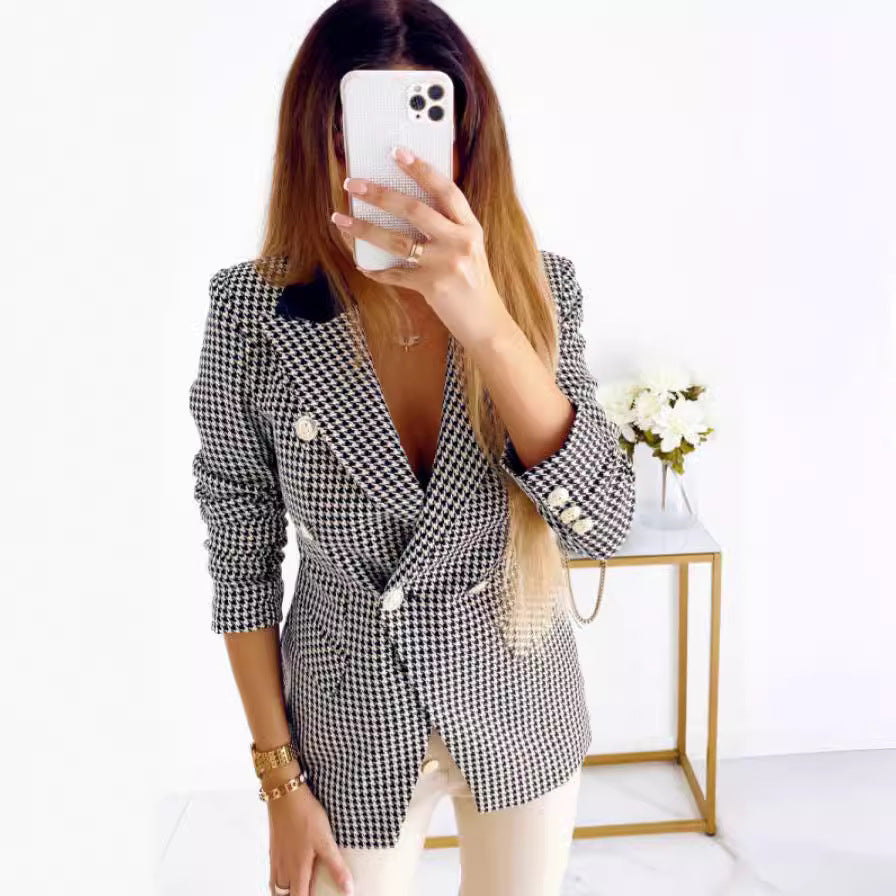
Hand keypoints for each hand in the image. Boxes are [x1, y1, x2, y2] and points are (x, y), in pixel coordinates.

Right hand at [266, 767, 352, 895]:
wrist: (285, 794)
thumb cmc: (306, 816)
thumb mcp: (326, 841)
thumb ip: (336, 867)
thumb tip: (348, 890)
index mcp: (297, 871)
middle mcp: (283, 868)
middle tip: (305, 893)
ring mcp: (276, 858)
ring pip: (276, 886)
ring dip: (284, 893)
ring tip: (296, 890)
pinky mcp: (273, 847)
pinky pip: (273, 873)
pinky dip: (278, 881)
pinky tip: (287, 872)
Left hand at [331, 144, 508, 347]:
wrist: (486, 323)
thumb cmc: (473, 283)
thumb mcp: (470, 248)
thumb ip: (449, 227)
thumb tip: (406, 204)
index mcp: (470, 227)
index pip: (445, 190)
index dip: (421, 168)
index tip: (397, 152)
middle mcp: (459, 242)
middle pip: (414, 209)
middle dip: (379, 194)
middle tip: (353, 185)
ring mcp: (444, 265)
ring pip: (396, 240)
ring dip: (364, 229)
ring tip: (341, 220)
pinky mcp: (431, 287)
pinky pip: (394, 274)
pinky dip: (375, 269)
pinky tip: (362, 262)